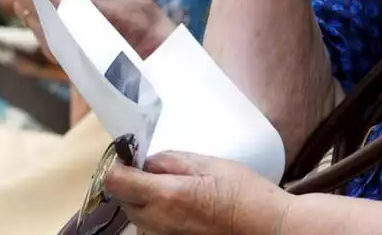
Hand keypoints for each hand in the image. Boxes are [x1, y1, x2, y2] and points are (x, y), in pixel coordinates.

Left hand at [104, 152, 292, 234]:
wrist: (266, 227)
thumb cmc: (244, 195)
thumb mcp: (207, 164)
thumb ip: (170, 160)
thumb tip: (146, 161)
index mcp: (166, 196)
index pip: (115, 180)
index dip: (117, 163)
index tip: (127, 155)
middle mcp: (158, 222)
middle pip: (123, 199)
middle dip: (131, 181)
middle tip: (154, 167)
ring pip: (136, 215)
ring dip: (143, 198)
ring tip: (172, 186)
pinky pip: (152, 227)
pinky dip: (156, 213)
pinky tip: (181, 204)